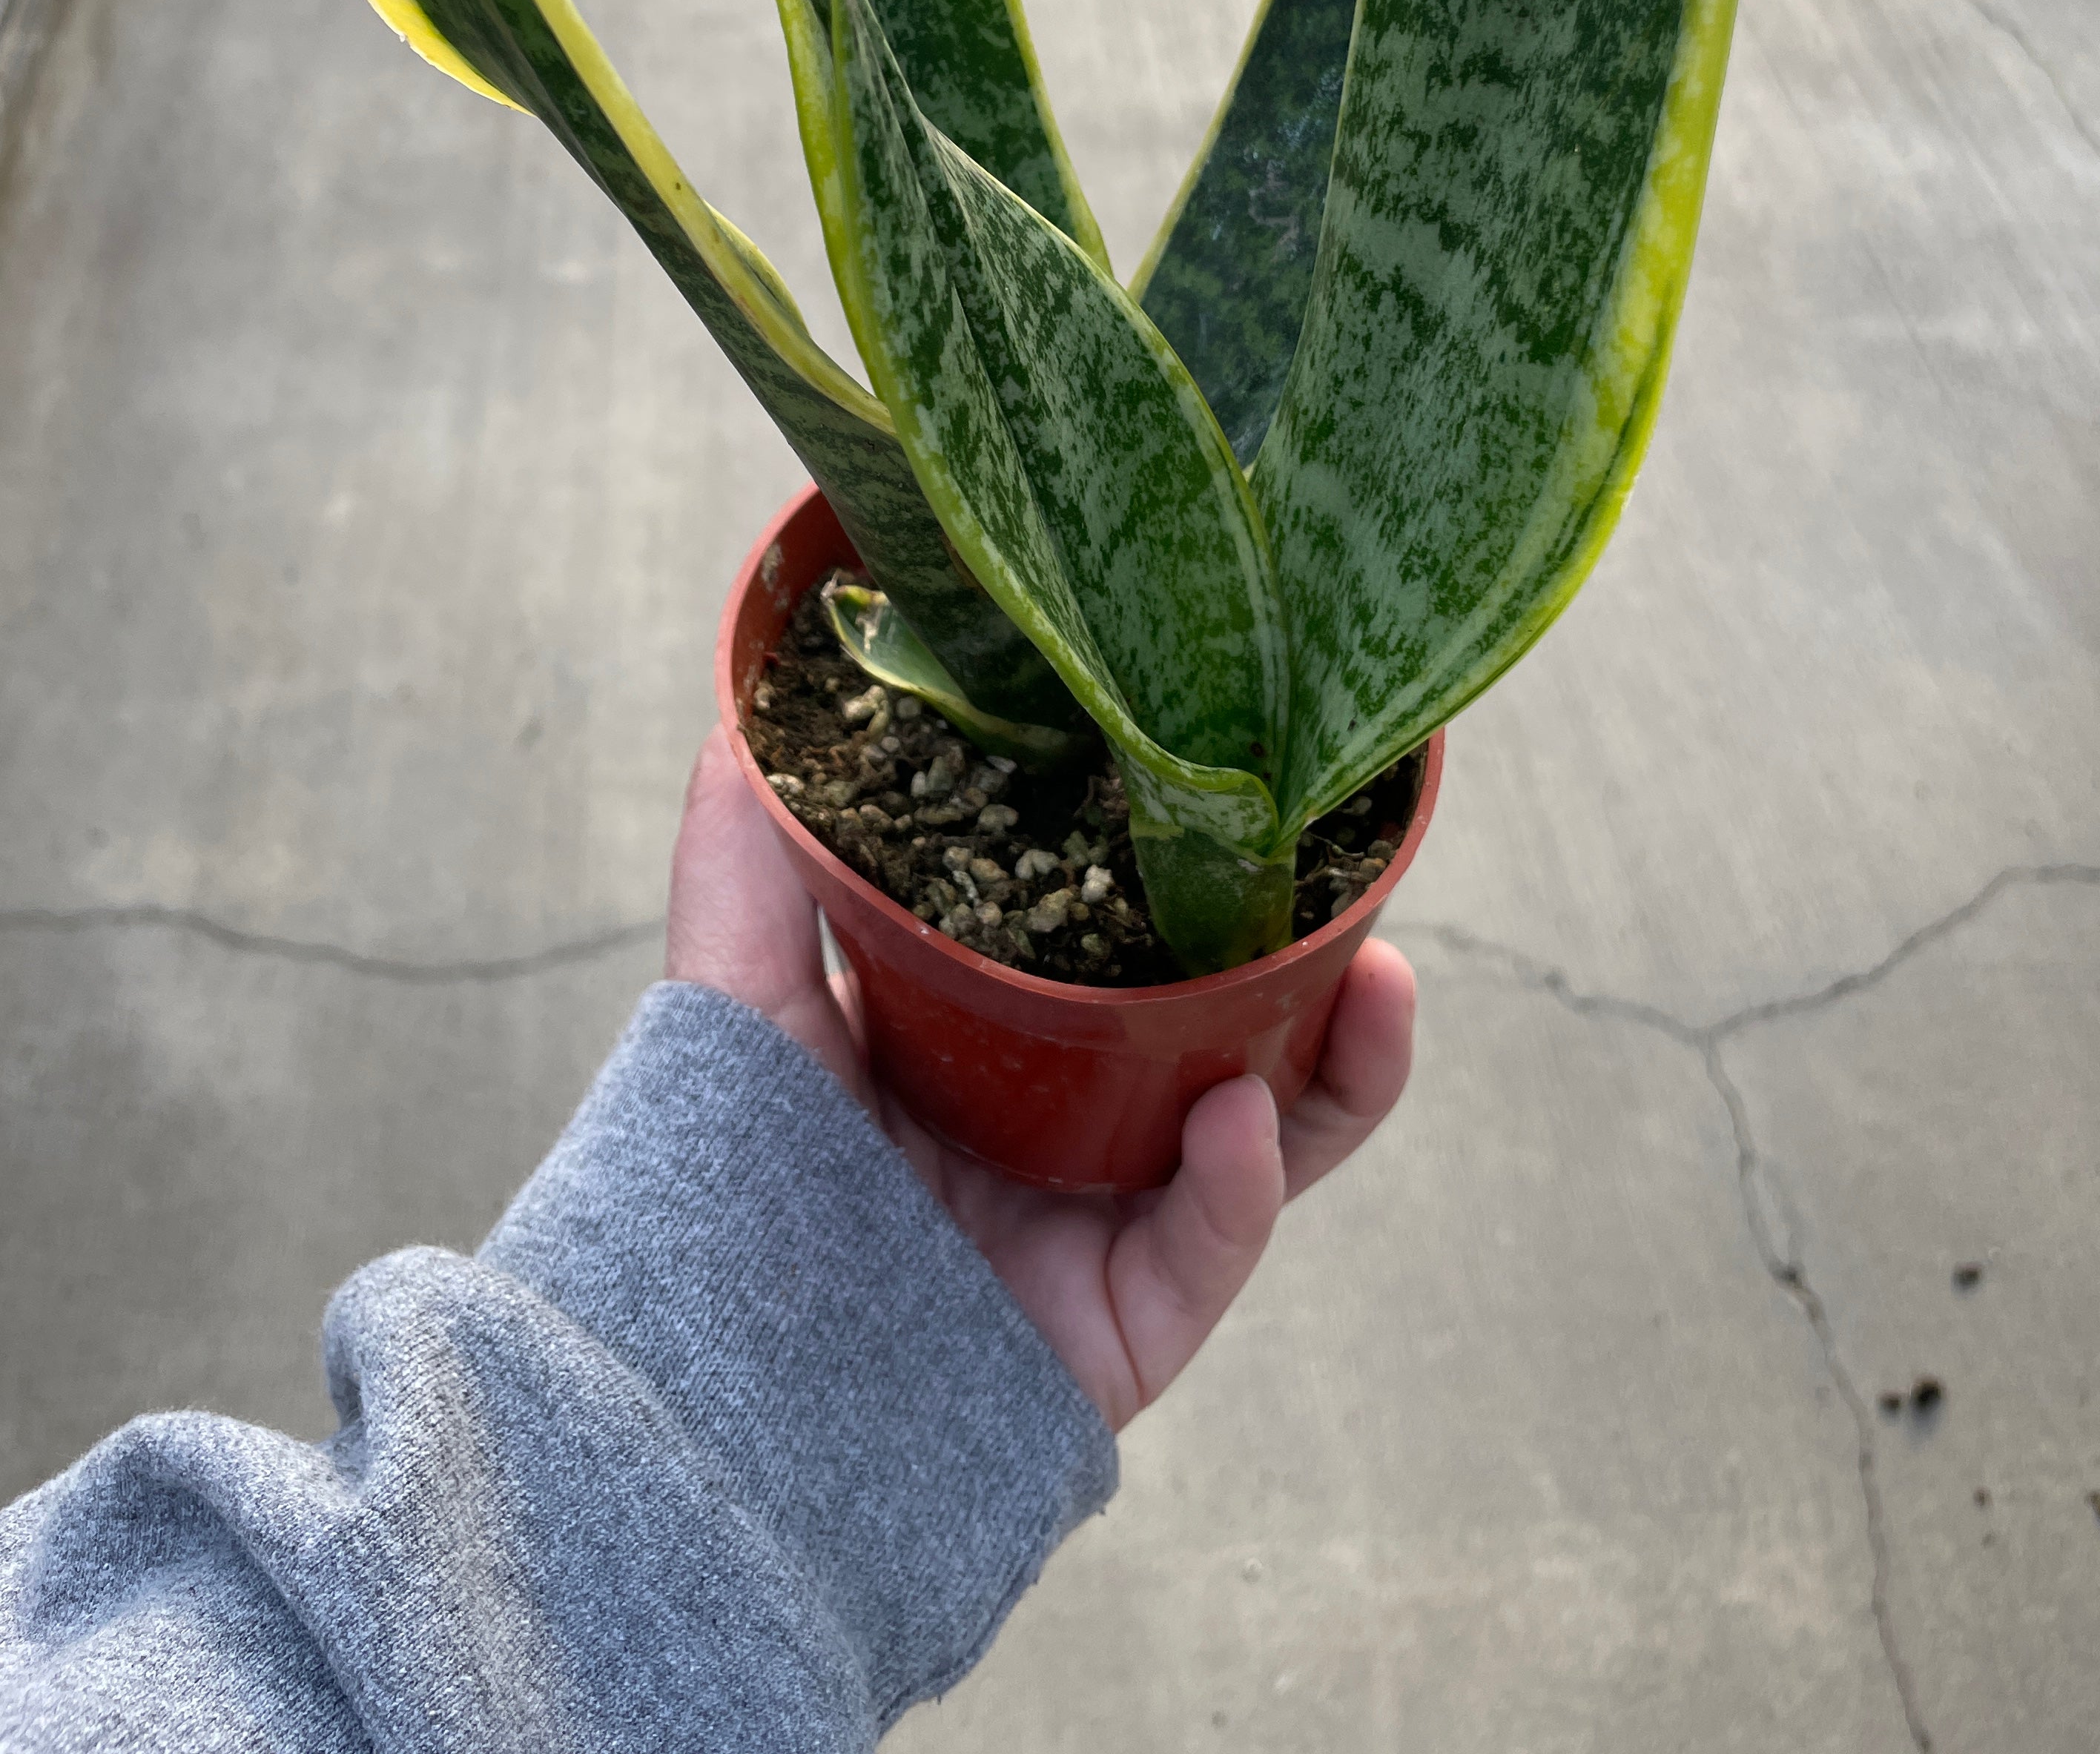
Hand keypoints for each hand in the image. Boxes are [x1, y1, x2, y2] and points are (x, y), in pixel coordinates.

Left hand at [666, 730, 1415, 1431]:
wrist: (705, 1401)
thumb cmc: (718, 1193)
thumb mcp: (734, 1003)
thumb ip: (744, 866)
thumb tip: (734, 711)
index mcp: (992, 1042)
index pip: (1121, 939)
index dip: (1188, 868)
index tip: (1241, 785)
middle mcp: (1064, 1127)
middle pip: (1225, 1029)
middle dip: (1309, 960)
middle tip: (1352, 875)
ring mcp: (1103, 1227)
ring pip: (1266, 1135)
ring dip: (1337, 1064)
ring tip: (1380, 983)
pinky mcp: (1125, 1328)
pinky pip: (1210, 1251)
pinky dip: (1240, 1182)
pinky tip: (1244, 1118)